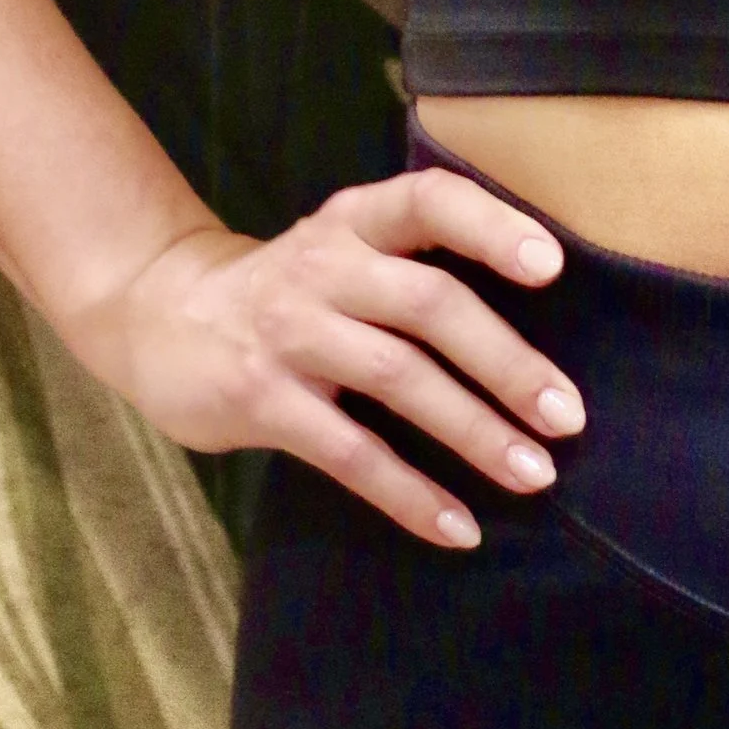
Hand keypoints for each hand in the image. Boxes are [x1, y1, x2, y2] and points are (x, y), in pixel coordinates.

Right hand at [62, 168, 586, 548]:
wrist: (160, 315)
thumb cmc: (288, 288)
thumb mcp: (343, 248)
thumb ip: (414, 264)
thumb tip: (536, 318)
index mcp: (355, 221)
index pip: (430, 201)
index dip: (492, 228)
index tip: (551, 267)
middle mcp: (325, 266)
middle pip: (430, 304)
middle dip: (506, 363)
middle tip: (568, 416)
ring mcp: (290, 333)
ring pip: (398, 378)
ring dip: (473, 431)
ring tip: (533, 473)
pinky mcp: (262, 400)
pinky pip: (350, 453)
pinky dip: (409, 494)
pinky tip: (457, 526)